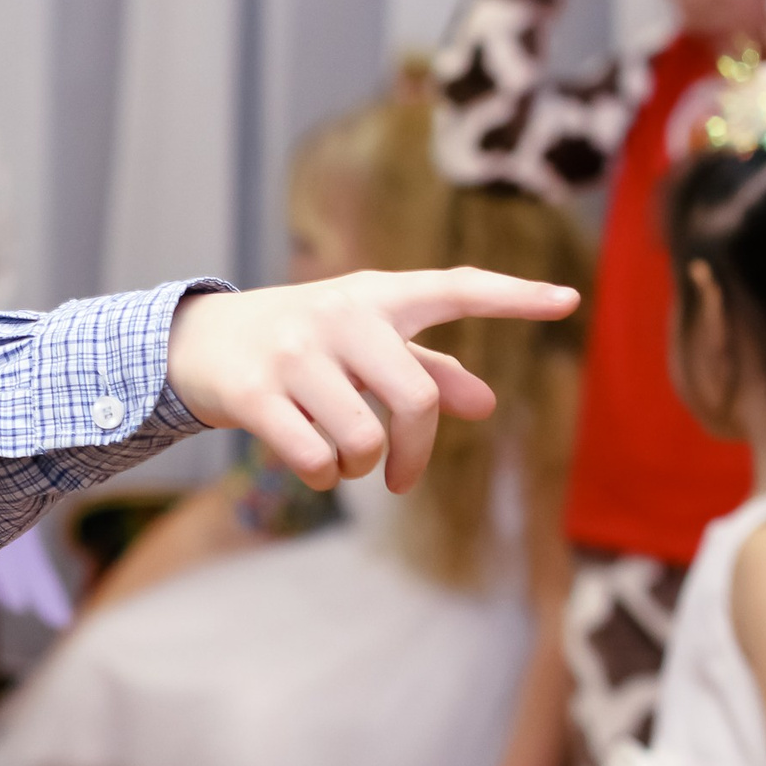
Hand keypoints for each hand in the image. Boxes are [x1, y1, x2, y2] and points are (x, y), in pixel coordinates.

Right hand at [165, 269, 579, 491]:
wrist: (196, 341)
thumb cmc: (298, 343)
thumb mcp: (362, 345)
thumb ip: (426, 369)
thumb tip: (488, 405)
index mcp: (374, 297)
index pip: (454, 288)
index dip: (512, 296)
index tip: (570, 302)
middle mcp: (339, 315)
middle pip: (416, 399)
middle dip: (414, 451)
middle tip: (402, 477)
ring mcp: (293, 353)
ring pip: (363, 439)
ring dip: (359, 467)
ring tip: (342, 462)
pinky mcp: (253, 392)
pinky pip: (314, 458)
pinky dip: (323, 477)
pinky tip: (315, 468)